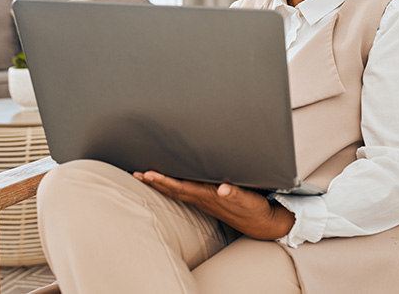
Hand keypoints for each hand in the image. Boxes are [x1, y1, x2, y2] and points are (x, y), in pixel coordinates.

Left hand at [132, 170, 294, 239]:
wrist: (261, 223)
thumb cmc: (252, 208)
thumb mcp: (246, 199)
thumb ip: (234, 193)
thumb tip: (223, 189)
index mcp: (209, 195)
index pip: (181, 187)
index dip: (164, 181)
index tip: (149, 174)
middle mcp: (203, 198)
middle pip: (174, 189)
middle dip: (155, 182)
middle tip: (137, 174)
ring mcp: (205, 201)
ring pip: (177, 191)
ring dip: (160, 185)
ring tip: (145, 177)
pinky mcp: (209, 201)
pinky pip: (185, 192)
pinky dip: (173, 187)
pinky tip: (166, 184)